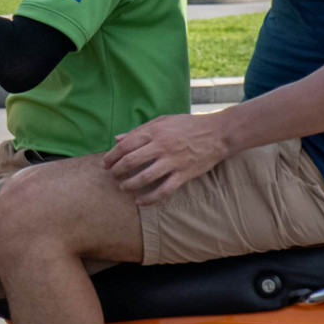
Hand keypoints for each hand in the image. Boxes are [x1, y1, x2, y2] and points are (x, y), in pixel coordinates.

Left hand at [102, 113, 234, 206]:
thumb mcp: (163, 121)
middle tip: (112, 176)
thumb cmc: (188, 125)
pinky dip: (150, 199)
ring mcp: (173, 161)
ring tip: (123, 188)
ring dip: (130, 185)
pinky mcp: (183, 174)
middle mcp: (162, 146)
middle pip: (131, 161)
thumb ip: (140, 130)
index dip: (112, 156)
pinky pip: (164, 190)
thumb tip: (118, 139)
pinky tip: (140, 202)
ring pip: (145, 177)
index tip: (105, 163)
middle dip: (117, 171)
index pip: (125, 145)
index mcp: (155, 131)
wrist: (217, 133)